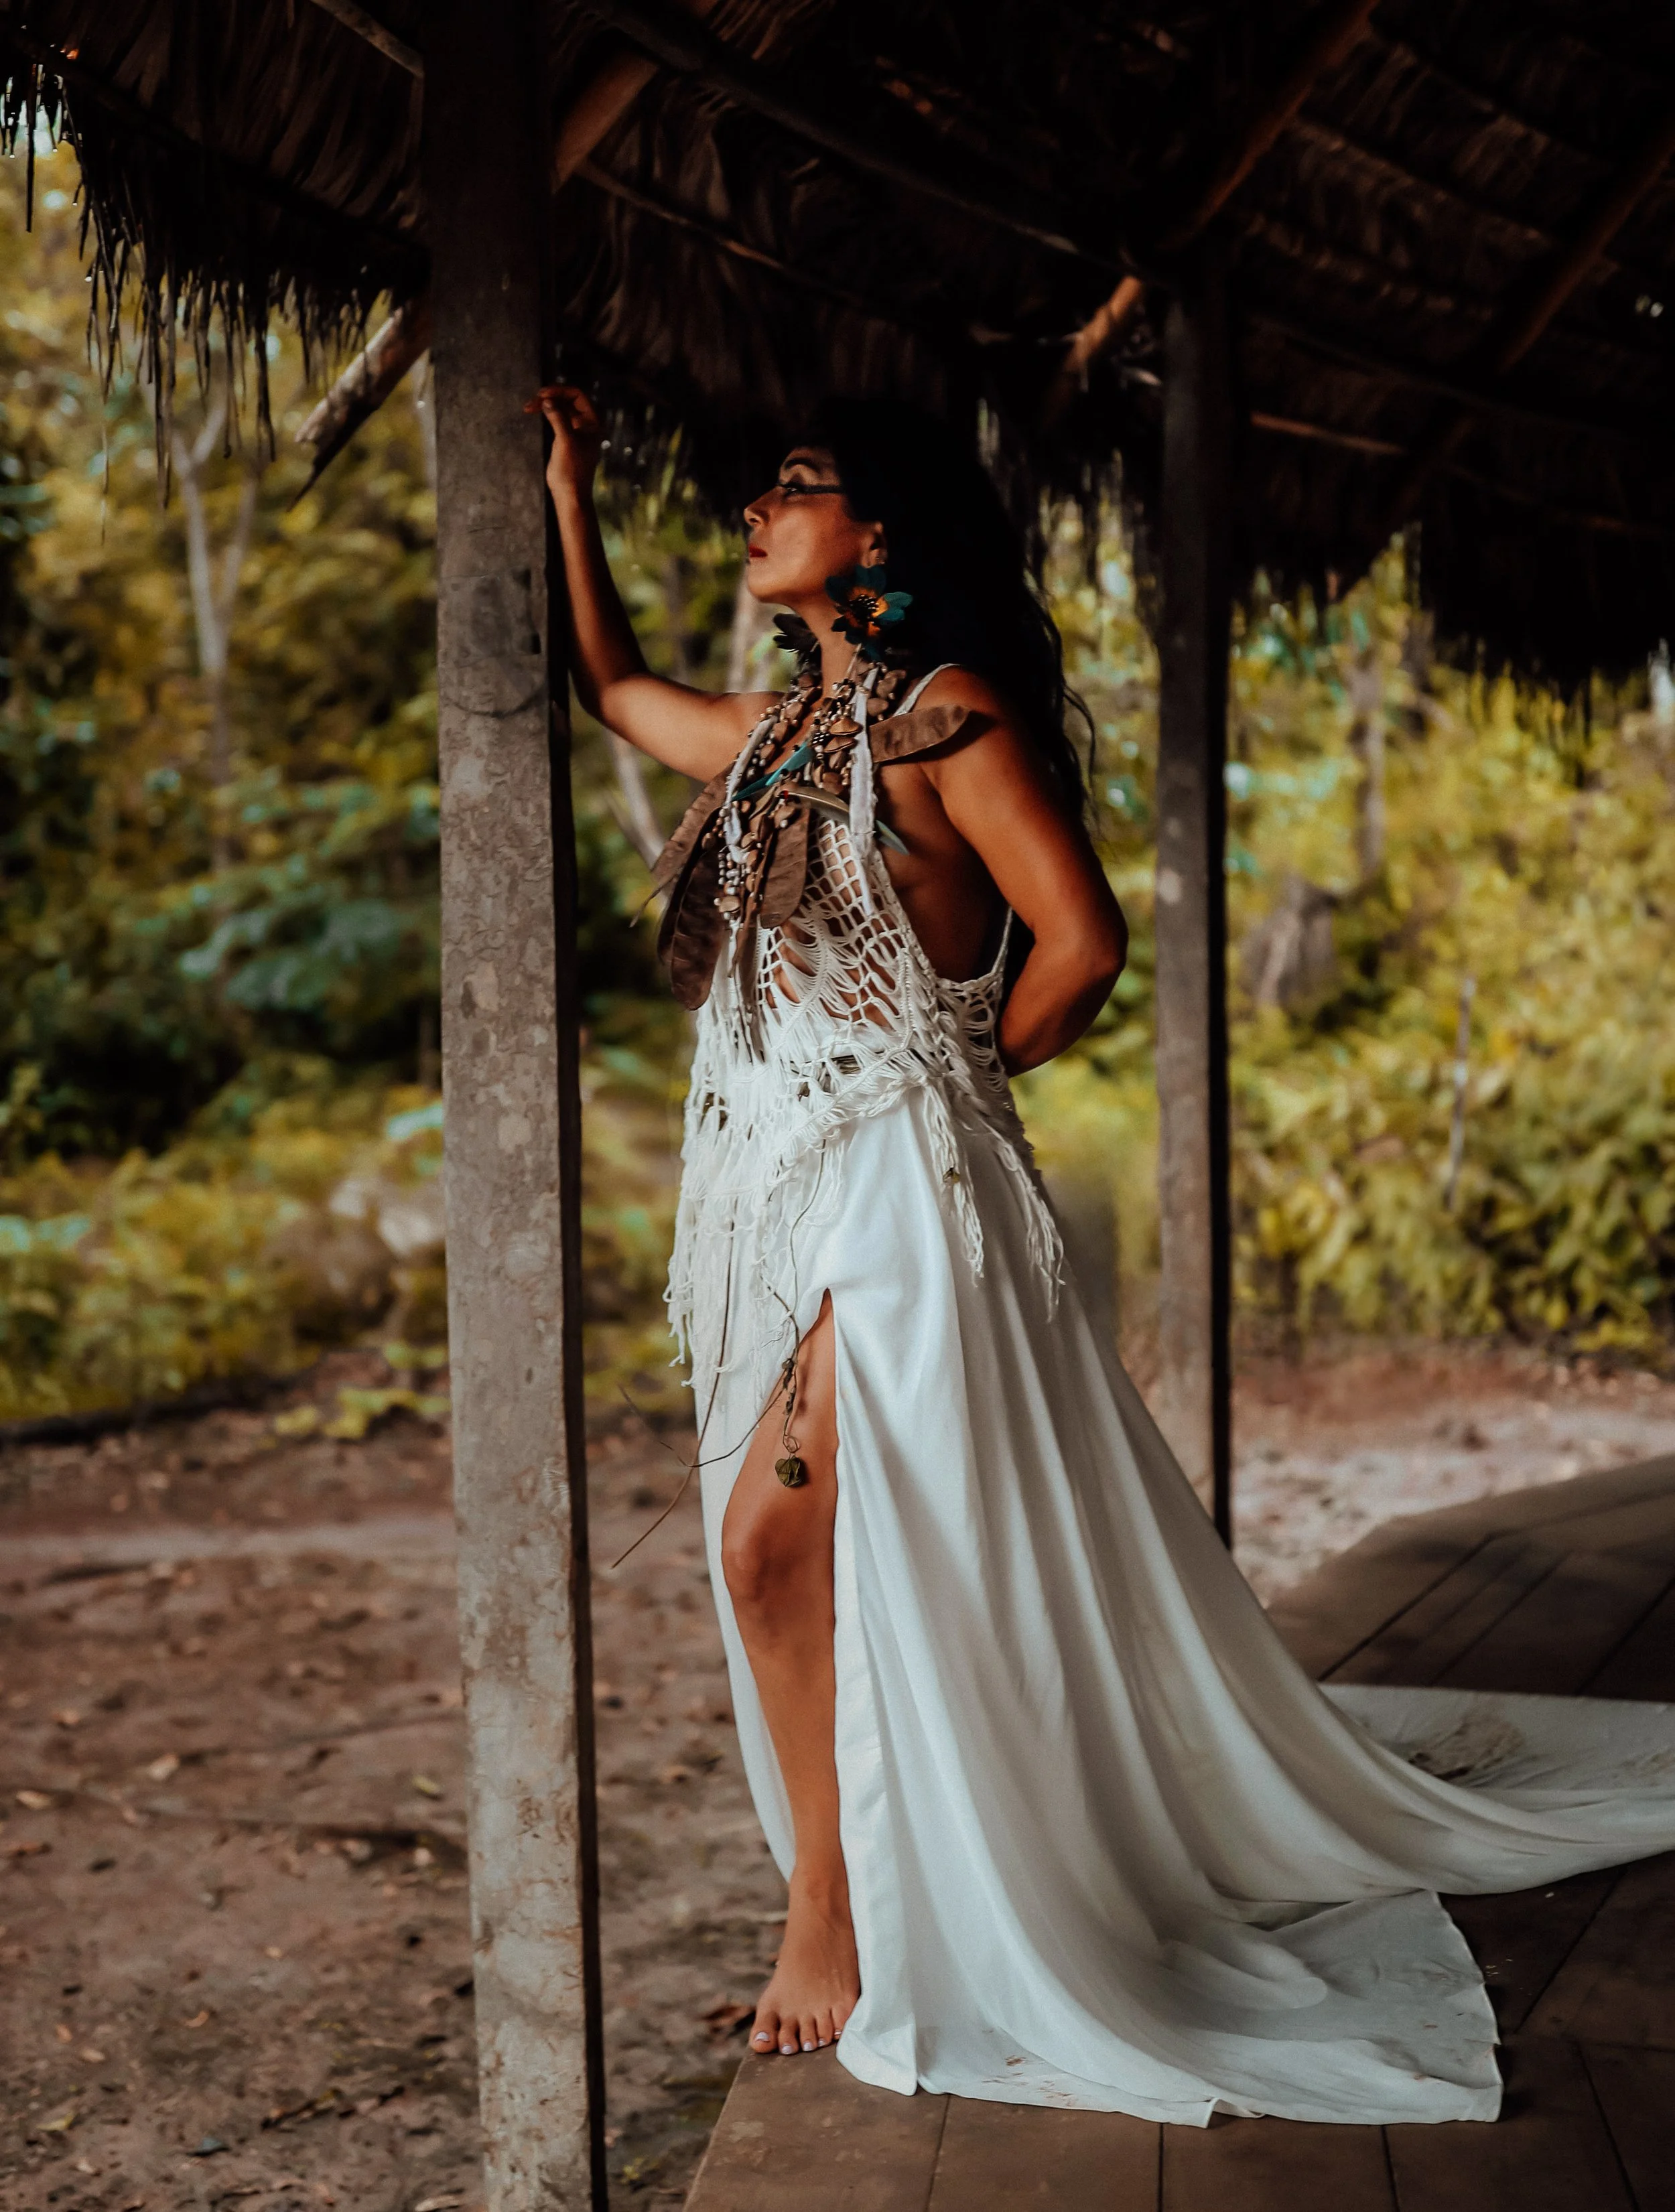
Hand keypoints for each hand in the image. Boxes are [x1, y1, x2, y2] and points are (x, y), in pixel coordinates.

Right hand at [527, 383, 602, 498]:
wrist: (570, 494)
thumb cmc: (572, 469)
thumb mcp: (565, 440)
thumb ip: (558, 418)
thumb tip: (547, 400)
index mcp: (593, 422)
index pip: (577, 395)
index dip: (559, 391)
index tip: (542, 394)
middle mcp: (587, 424)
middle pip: (567, 400)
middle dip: (550, 397)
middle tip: (532, 402)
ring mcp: (576, 430)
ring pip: (560, 408)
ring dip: (545, 405)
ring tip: (528, 407)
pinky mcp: (566, 438)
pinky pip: (557, 418)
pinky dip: (546, 414)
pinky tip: (535, 412)